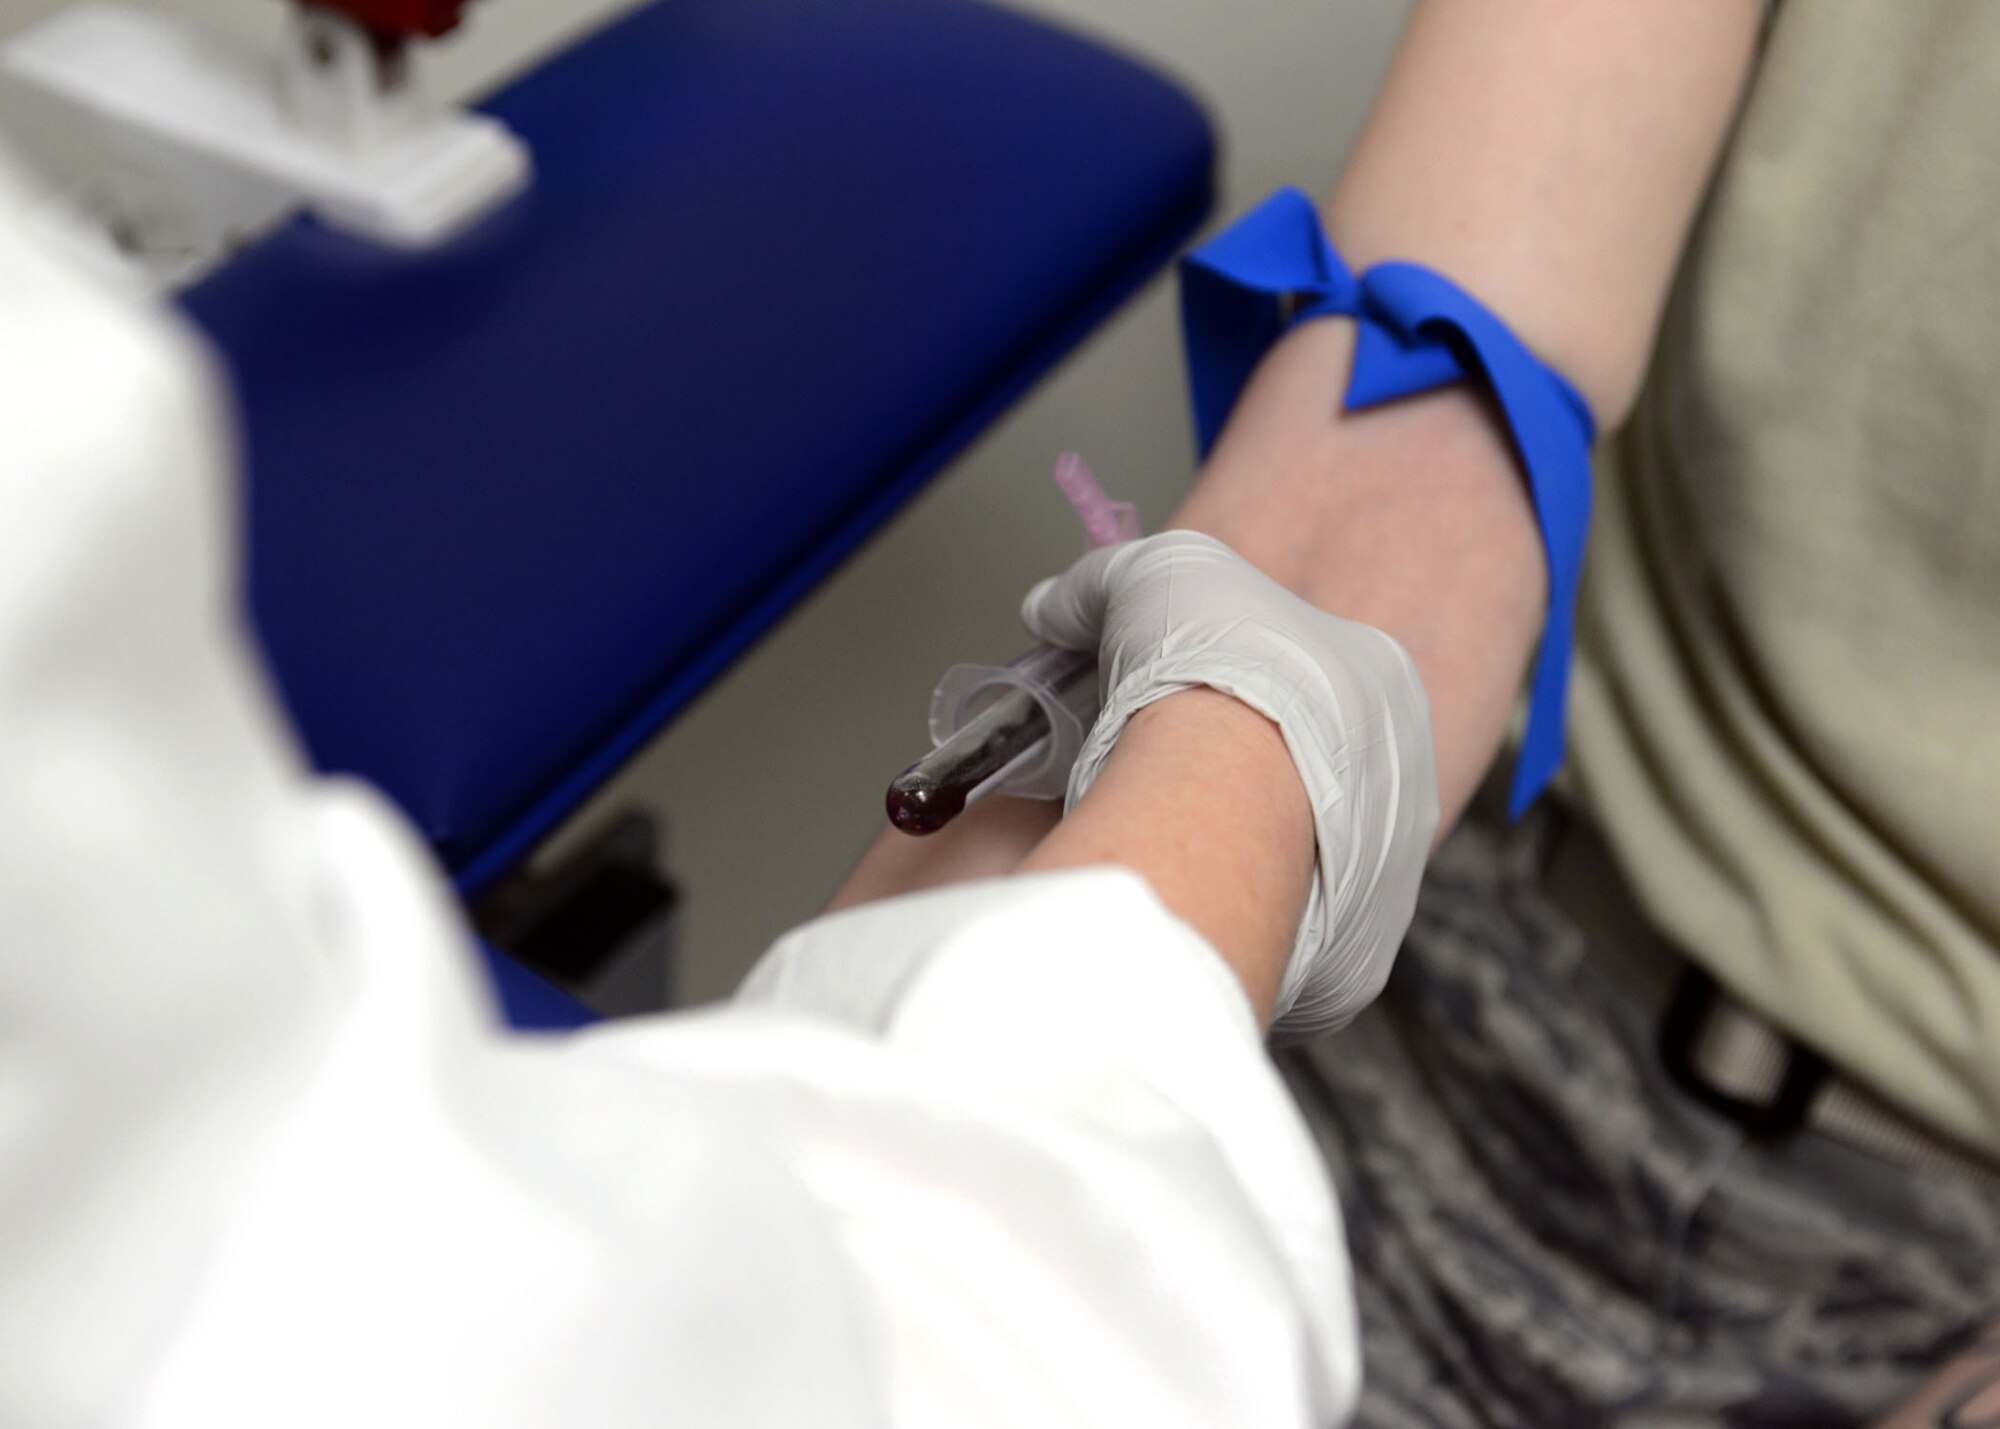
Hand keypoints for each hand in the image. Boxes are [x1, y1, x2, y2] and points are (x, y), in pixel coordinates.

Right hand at [1021, 531, 1438, 1036]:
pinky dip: (1238, 924)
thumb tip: (1053, 606)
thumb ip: (1098, 587)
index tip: (1182, 701)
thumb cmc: (1218, 671)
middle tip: (1169, 780)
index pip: (1316, 683)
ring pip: (1307, 866)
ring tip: (1167, 844)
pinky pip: (1290, 943)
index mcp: (1382, 682)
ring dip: (1245, 856)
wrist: (1226, 793)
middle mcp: (1405, 782)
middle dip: (1247, 780)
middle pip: (1319, 781)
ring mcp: (1387, 878)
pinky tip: (1187, 902)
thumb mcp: (1155, 575)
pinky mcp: (1350, 961)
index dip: (1240, 687)